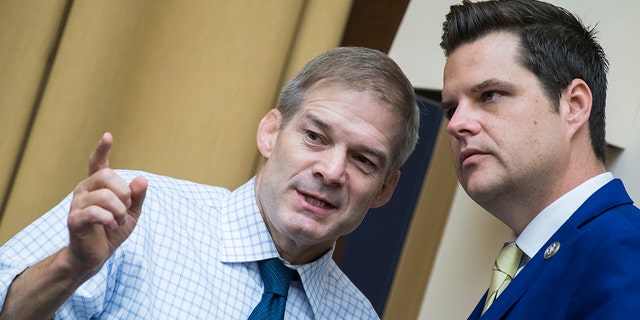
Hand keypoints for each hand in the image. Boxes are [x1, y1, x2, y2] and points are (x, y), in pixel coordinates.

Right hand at [66, 132, 146, 274]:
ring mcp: (76, 203)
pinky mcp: (74, 219)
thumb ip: (138, 196)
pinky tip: (111, 225)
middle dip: (123, 193)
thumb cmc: (112, 231)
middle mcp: (84, 189)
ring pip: (104, 196)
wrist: (96, 255)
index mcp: (97, 185)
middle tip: (125, 209)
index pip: (97, 162)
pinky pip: (95, 212)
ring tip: (119, 221)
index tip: (108, 136)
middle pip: (107, 177)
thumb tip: (141, 180)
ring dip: (119, 211)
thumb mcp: (132, 212)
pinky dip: (110, 219)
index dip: (102, 149)